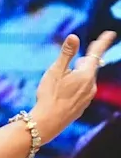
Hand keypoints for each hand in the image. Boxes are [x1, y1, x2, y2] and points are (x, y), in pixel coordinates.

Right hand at [31, 30, 116, 144]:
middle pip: (90, 68)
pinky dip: (76, 87)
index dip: (103, 42)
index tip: (109, 33)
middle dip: (83, 62)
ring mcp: (87, 98)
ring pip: (86, 80)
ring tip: (64, 79)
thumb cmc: (49, 96)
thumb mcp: (55, 72)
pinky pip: (82, 92)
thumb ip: (66, 54)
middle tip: (76, 60)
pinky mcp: (82, 107)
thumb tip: (74, 37)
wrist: (46, 123)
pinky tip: (63, 94)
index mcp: (86, 75)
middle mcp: (91, 87)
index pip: (97, 54)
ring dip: (78, 75)